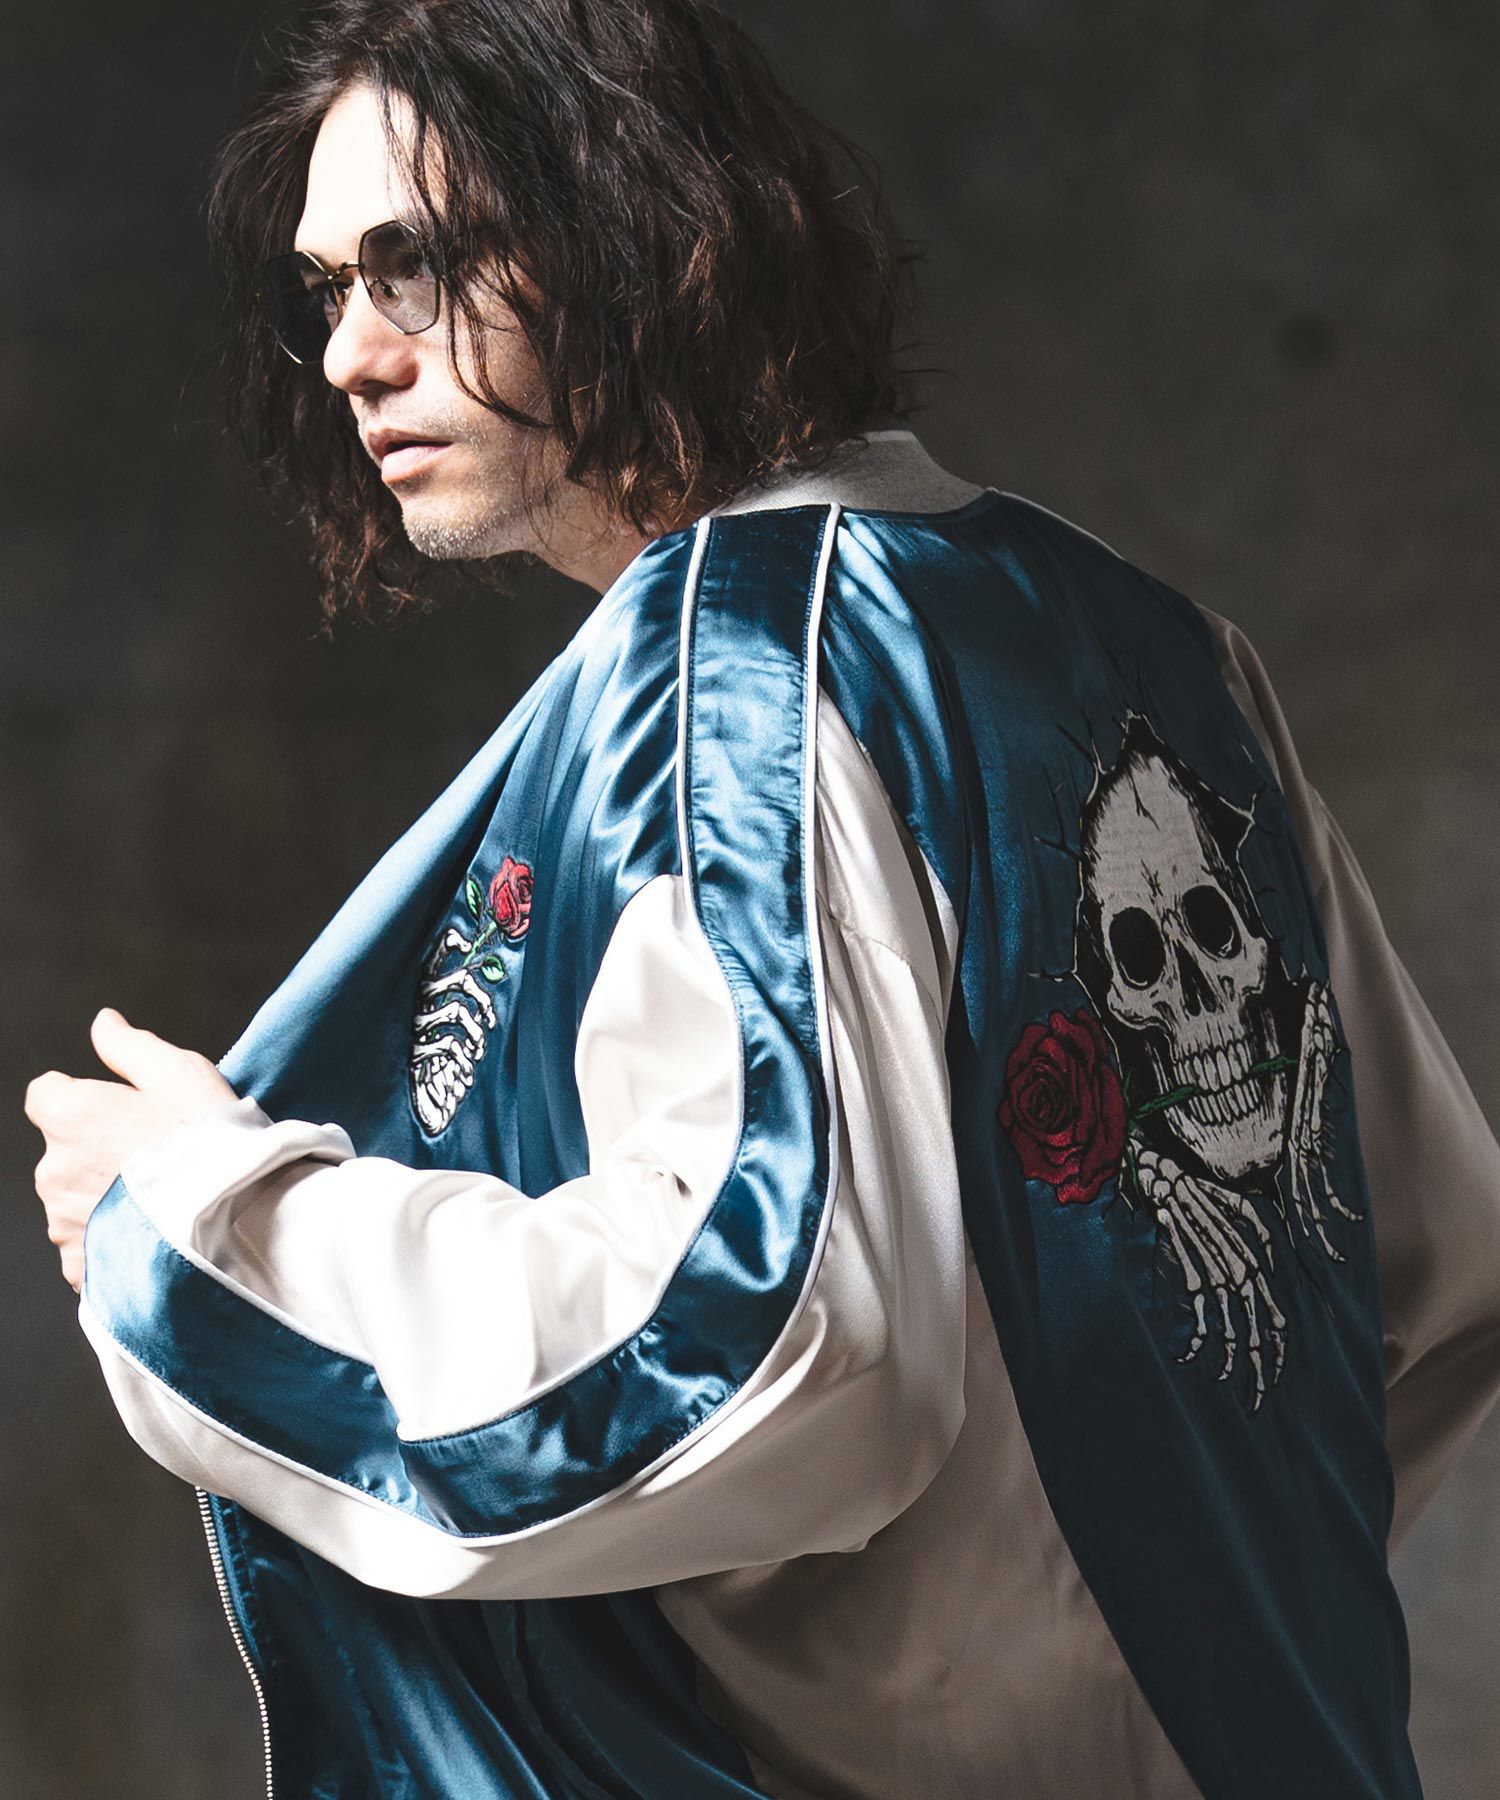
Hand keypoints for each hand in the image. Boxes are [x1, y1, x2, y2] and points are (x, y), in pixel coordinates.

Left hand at [24, 1007, 237, 1292]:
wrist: (232, 1220)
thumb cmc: (209, 1143)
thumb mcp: (179, 1072)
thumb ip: (128, 1046)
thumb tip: (103, 1023)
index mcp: (70, 1115)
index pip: (46, 1094)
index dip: (84, 1097)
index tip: (123, 1110)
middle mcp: (52, 1169)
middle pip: (63, 1149)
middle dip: (98, 1150)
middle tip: (155, 1155)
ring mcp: (62, 1222)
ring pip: (74, 1199)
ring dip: (103, 1196)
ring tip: (159, 1197)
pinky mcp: (80, 1265)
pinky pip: (86, 1246)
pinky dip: (111, 1239)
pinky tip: (152, 1231)